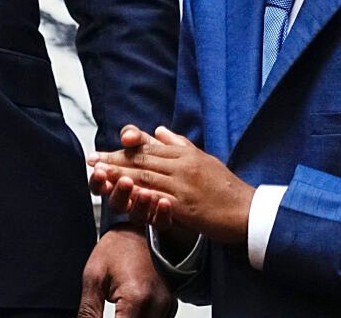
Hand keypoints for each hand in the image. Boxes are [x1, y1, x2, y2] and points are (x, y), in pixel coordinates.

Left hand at [76, 225, 175, 317]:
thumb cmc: (117, 247)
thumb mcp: (94, 278)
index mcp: (137, 298)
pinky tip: (127, 312)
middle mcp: (157, 305)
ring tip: (116, 309)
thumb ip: (89, 312)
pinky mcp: (170, 306)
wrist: (140, 228)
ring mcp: (167, 306)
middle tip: (104, 312)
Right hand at [88, 123, 174, 227]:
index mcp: (120, 181)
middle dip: (118, 191)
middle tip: (124, 180)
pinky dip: (161, 213)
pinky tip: (166, 202)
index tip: (98, 168)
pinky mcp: (165, 221)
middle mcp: (130, 200)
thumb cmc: (164, 161)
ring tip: (145, 192)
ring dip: (139, 203)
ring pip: (136, 216)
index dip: (98, 178)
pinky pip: (160, 223)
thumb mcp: (150, 144)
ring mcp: (147, 213)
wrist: (191, 183)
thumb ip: (135, 137)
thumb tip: (126, 136)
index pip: (102, 183)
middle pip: (116, 203)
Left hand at [89, 125, 252, 244]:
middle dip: (114, 160)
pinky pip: (157, 198)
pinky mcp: (185, 206)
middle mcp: (181, 165)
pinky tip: (123, 194)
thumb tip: (159, 129)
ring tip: (99, 174)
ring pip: (145, 177)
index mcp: (184, 154)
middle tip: (92, 160)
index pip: (148, 148)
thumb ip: (179, 144)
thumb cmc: (226, 186)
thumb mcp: (203, 159)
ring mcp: (183, 185)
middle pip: (142, 160)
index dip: (123, 148)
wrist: (248, 211)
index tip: (104, 150)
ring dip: (119, 175)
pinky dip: (138, 195)